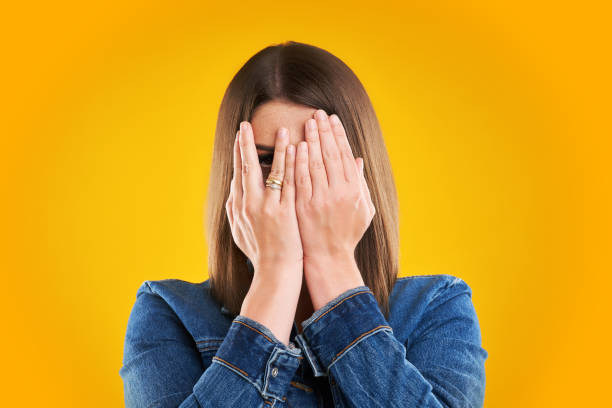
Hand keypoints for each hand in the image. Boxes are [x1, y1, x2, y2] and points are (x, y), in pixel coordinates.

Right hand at [226, 121, 302, 275]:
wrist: (275, 271)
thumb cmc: (259, 253)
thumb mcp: (239, 232)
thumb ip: (235, 211)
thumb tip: (232, 195)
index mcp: (238, 207)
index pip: (237, 173)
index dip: (237, 152)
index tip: (239, 136)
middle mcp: (249, 205)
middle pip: (246, 167)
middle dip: (245, 144)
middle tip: (245, 125)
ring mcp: (266, 208)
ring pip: (271, 172)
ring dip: (277, 149)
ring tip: (282, 130)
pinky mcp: (284, 212)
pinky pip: (288, 183)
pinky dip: (291, 166)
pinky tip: (296, 151)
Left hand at [294, 109, 375, 309]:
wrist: (328, 257)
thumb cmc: (346, 234)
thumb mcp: (363, 209)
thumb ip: (360, 183)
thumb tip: (358, 159)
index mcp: (354, 190)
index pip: (346, 155)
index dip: (339, 135)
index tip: (333, 119)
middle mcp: (339, 192)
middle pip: (331, 155)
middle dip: (325, 131)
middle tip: (319, 113)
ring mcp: (320, 199)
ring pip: (316, 163)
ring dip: (312, 140)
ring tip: (308, 122)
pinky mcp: (304, 206)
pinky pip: (301, 178)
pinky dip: (299, 161)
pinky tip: (297, 145)